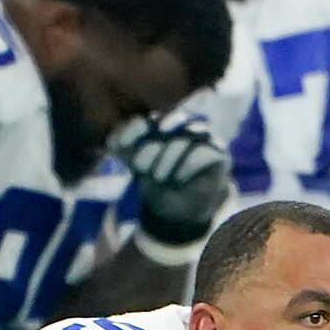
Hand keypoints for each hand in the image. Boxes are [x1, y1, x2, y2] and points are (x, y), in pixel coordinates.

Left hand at [109, 115, 231, 249]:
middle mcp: (183, 126)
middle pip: (169, 122)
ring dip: (171, 154)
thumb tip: (111, 140)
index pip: (147, 119)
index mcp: (159, 125)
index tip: (117, 146)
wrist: (179, 210)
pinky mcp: (219, 153)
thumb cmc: (156, 182)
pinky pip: (206, 149)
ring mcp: (203, 137)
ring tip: (159, 177)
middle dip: (152, 146)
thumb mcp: (136, 164)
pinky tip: (178, 178)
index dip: (133, 130)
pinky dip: (189, 163)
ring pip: (190, 132)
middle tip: (140, 167)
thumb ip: (124, 149)